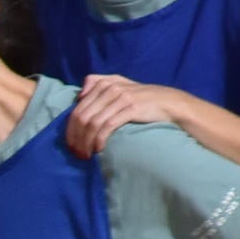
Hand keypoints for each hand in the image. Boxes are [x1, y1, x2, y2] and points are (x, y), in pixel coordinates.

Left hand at [64, 74, 179, 157]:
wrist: (169, 102)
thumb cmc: (142, 98)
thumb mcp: (121, 85)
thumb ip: (99, 83)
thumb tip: (79, 95)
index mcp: (104, 83)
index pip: (78, 109)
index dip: (70, 129)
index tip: (71, 145)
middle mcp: (110, 88)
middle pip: (82, 117)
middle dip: (76, 138)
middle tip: (76, 153)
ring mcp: (120, 97)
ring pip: (93, 123)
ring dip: (86, 142)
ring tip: (86, 155)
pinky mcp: (130, 107)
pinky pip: (107, 126)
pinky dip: (99, 140)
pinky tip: (99, 149)